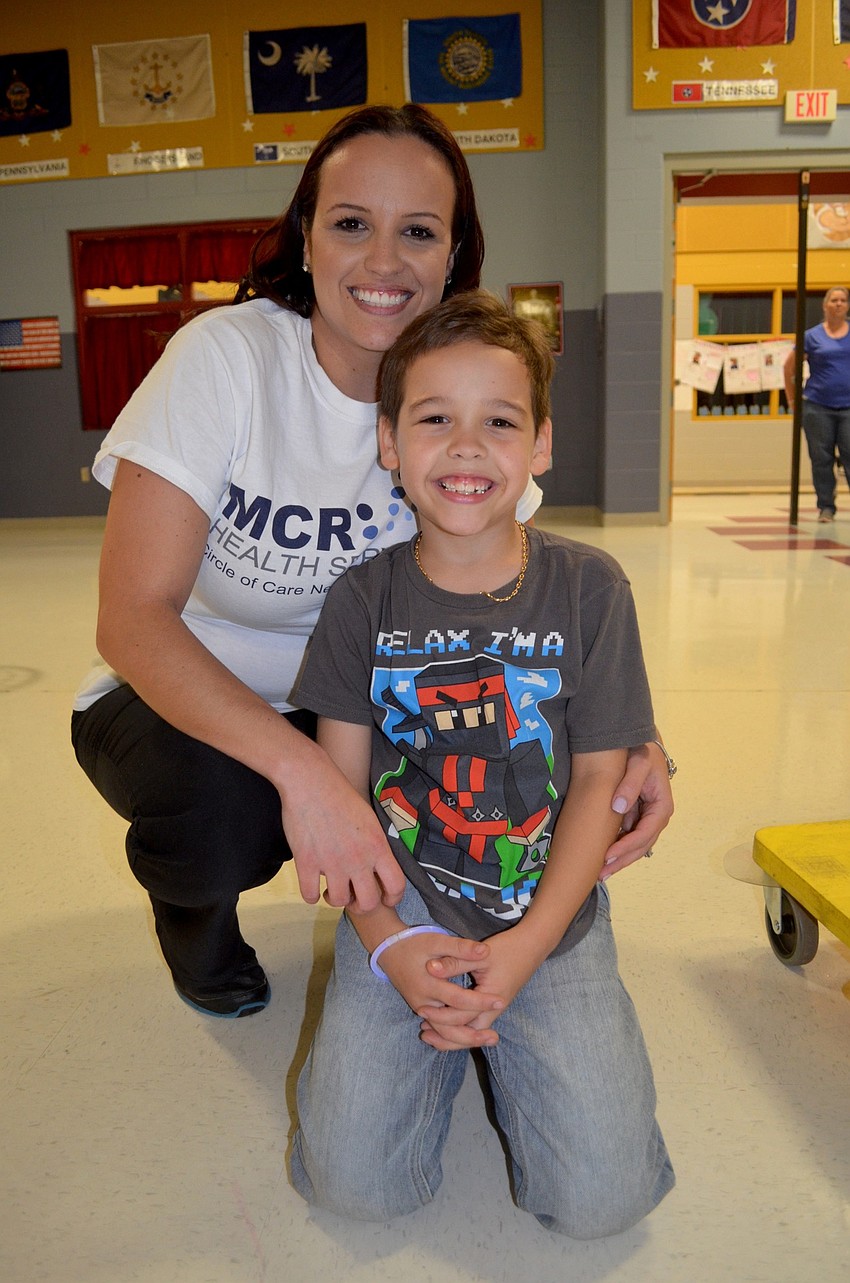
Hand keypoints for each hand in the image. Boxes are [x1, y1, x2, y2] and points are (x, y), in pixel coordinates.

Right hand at [281, 751, 405, 910]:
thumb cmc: (340, 794)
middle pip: (368, 903)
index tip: (384, 898)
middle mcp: (358, 859)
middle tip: (353, 895)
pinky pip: (309, 896)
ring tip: (330, 888)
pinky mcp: (306, 863)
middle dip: (361, 904)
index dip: (392, 898)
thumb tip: (379, 866)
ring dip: (335, 898)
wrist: (310, 781)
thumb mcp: (370, 819)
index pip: (396, 886)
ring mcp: (331, 863)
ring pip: (339, 901)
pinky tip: (312, 884)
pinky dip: (311, 895)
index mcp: (377, 846)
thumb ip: (376, 845)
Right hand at [379, 933, 503, 1043]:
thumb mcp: (436, 941)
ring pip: (444, 1033)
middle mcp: (424, 1002)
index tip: (500, 1001)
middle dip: (472, 1035)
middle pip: (449, 1027)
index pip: (458, 999)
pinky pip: (440, 1029)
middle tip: (495, 1036)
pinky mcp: (423, 1010)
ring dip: (465, 1039)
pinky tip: (472, 1037)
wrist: (389, 951)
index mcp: (428, 985)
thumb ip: (460, 947)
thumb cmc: (414, 944)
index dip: (480, 1002)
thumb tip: (485, 951)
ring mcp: (422, 1008)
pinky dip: (454, 1036)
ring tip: (489, 1039)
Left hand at [418, 932, 536, 1050]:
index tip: (422, 1010)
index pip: (463, 1017)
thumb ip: (455, 962)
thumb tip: (430, 968)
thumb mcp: (480, 955)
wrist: (532, 945)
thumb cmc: (508, 948)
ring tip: (429, 1033)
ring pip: (471, 1030)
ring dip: (452, 1033)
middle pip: (468, 1033)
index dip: (441, 1016)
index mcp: (491, 999)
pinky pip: (474, 1022)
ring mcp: (494, 1009)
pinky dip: (459, 1025)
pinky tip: (445, 1020)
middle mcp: (494, 1010)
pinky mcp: (492, 1004)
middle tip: (424, 1034)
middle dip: (446, 1036)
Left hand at [601, 741, 673, 877]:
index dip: (627, 847)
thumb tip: (618, 807)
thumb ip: (630, 783)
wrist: (641, 743)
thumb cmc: (642, 750)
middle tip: (601, 873)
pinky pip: (628, 837)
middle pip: (641, 846)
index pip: (645, 833)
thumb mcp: (639, 762)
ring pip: (635, 846)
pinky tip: (601, 857)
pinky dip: (616, 848)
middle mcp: (657, 817)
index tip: (608, 856)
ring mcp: (647, 818)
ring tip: (600, 872)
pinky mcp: (636, 817)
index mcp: (662, 806)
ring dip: (619, 860)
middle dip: (622, 861)